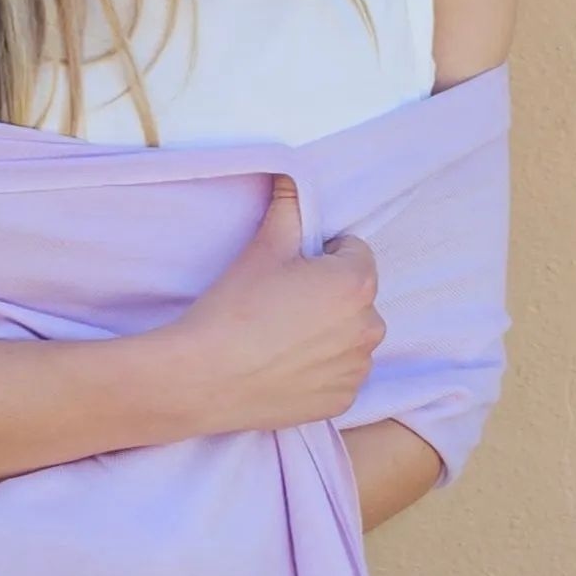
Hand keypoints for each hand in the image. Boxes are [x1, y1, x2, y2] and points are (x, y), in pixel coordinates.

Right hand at [165, 177, 384, 436]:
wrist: (205, 376)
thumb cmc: (235, 307)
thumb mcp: (262, 247)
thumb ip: (288, 207)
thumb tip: (292, 175)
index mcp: (356, 283)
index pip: (353, 252)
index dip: (320, 256)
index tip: (287, 272)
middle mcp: (370, 326)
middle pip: (355, 297)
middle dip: (328, 295)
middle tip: (281, 304)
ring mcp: (357, 368)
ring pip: (349, 336)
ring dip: (328, 333)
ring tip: (281, 336)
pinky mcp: (342, 400)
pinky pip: (340, 373)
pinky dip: (321, 368)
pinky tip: (284, 364)